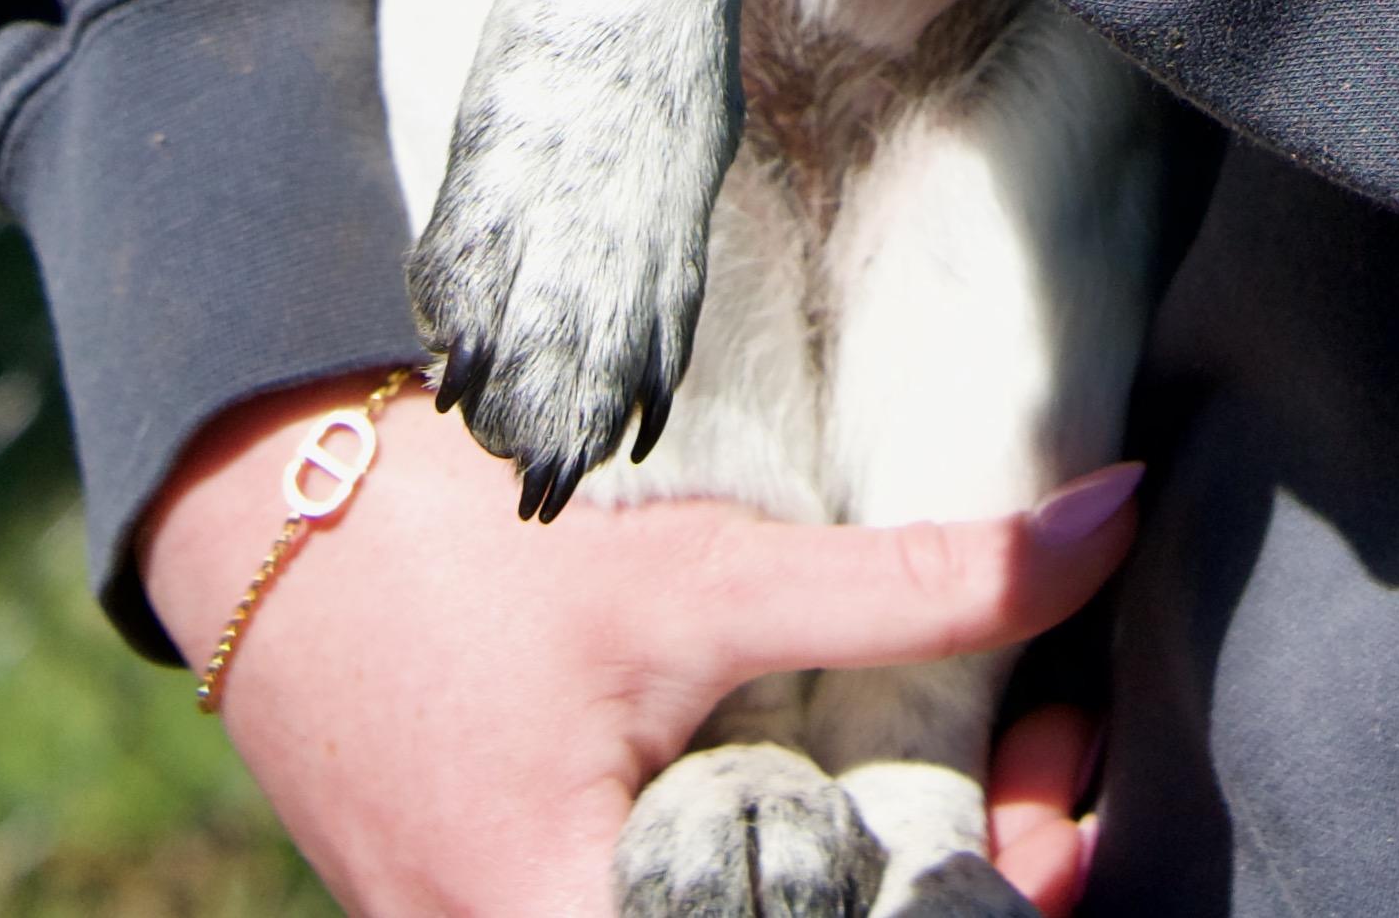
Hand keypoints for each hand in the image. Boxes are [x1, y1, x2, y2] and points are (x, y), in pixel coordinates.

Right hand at [142, 373, 1133, 917]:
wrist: (287, 541)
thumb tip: (1112, 519)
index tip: (1076, 791)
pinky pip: (716, 904)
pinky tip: (912, 780)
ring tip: (1017, 759)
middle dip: (962, 882)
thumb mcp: (706, 582)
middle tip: (1065, 759)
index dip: (985, 896)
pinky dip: (823, 853)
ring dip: (904, 866)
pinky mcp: (552, 912)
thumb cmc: (472, 565)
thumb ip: (914, 581)